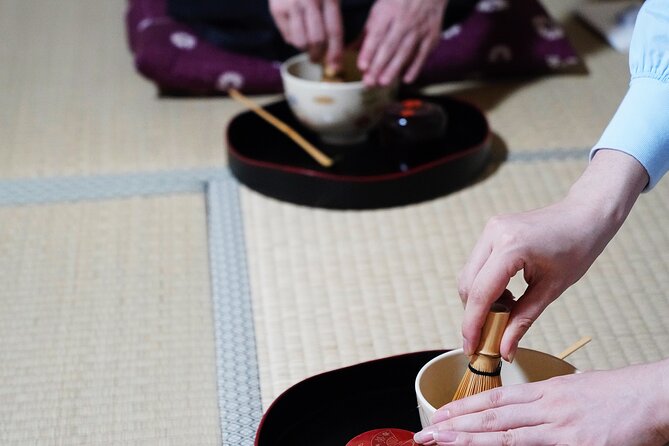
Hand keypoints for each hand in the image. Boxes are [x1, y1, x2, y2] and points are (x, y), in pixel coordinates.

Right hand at [269, 0, 343, 68]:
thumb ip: (334, 18)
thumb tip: (336, 55)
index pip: (334, 32)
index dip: (336, 53)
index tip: (336, 67)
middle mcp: (310, 0)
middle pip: (316, 41)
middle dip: (318, 55)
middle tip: (318, 59)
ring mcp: (291, 4)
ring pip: (300, 42)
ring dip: (305, 49)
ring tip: (308, 46)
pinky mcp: (277, 9)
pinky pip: (287, 36)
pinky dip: (293, 40)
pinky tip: (297, 32)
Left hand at [357, 0, 446, 85]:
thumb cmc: (399, 2)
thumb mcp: (380, 10)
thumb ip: (366, 32)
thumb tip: (350, 50)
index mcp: (388, 11)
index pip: (377, 34)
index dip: (369, 51)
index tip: (362, 66)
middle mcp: (404, 20)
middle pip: (390, 46)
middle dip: (379, 65)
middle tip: (369, 82)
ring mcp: (419, 28)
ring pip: (405, 51)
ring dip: (394, 69)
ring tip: (383, 83)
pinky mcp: (431, 36)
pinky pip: (423, 54)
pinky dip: (415, 67)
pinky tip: (406, 79)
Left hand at [414, 360, 668, 444]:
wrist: (652, 395)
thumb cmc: (621, 393)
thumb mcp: (578, 388)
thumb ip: (552, 399)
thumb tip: (533, 405)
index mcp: (546, 391)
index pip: (495, 401)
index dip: (464, 408)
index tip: (441, 414)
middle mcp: (546, 407)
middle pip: (492, 418)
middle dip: (455, 426)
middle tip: (427, 432)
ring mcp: (559, 428)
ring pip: (505, 436)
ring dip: (469, 440)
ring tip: (441, 442)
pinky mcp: (576, 444)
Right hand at [458, 150, 647, 360]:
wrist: (584, 216)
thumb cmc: (576, 249)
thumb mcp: (551, 290)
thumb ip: (522, 321)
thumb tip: (504, 350)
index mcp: (511, 247)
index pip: (481, 293)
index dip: (472, 324)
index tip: (472, 348)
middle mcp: (494, 234)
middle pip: (468, 285)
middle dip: (474, 314)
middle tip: (489, 336)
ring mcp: (490, 230)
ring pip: (468, 276)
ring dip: (479, 300)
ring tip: (504, 311)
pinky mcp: (491, 231)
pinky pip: (476, 265)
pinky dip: (484, 286)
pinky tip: (505, 294)